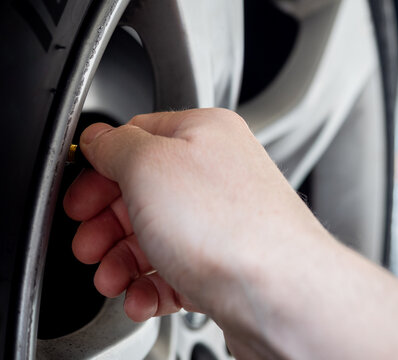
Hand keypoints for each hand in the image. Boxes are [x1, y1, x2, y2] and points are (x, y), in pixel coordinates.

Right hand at [63, 109, 329, 355]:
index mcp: (205, 135)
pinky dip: (152, 286)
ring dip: (124, 261)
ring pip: (158, 236)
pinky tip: (142, 299)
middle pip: (144, 193)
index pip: (139, 138)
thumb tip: (99, 138)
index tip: (80, 196)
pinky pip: (178, 270)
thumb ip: (116, 146)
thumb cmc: (230, 228)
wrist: (280, 295)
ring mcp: (225, 222)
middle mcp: (220, 175)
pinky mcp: (227, 264)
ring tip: (111, 279)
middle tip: (88, 245)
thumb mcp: (149, 166)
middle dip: (107, 223)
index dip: (101, 168)